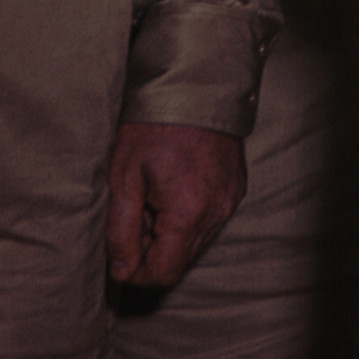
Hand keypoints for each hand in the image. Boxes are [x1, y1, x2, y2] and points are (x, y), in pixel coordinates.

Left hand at [107, 121, 244, 286]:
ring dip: (170, 232)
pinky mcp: (237, 187)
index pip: (164, 272)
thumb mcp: (123, 178)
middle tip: (135, 213)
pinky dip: (188, 215)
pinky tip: (173, 186)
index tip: (121, 253)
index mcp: (189, 212)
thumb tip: (122, 269)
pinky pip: (210, 219)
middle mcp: (218, 211)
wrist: (195, 85)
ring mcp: (231, 199)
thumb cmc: (153, 127)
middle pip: (181, 259)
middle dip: (152, 248)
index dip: (137, 272)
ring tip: (153, 196)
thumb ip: (121, 231)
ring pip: (196, 241)